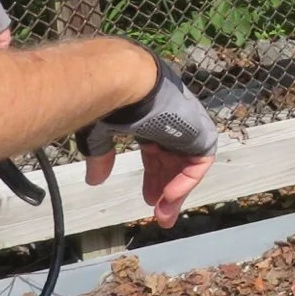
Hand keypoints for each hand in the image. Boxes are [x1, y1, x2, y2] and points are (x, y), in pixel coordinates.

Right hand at [79, 57, 219, 225]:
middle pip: (174, 160)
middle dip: (166, 187)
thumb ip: (102, 156)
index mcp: (151, 116)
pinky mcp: (200, 132)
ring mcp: (189, 125)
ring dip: (176, 191)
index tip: (147, 197)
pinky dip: (185, 181)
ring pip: (188, 164)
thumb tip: (94, 180)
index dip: (153, 174)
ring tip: (163, 214)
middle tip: (158, 212)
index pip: (157, 150)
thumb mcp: (101, 134)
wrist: (128, 81)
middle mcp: (173, 120)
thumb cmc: (111, 100)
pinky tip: (169, 196)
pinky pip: (199, 163)